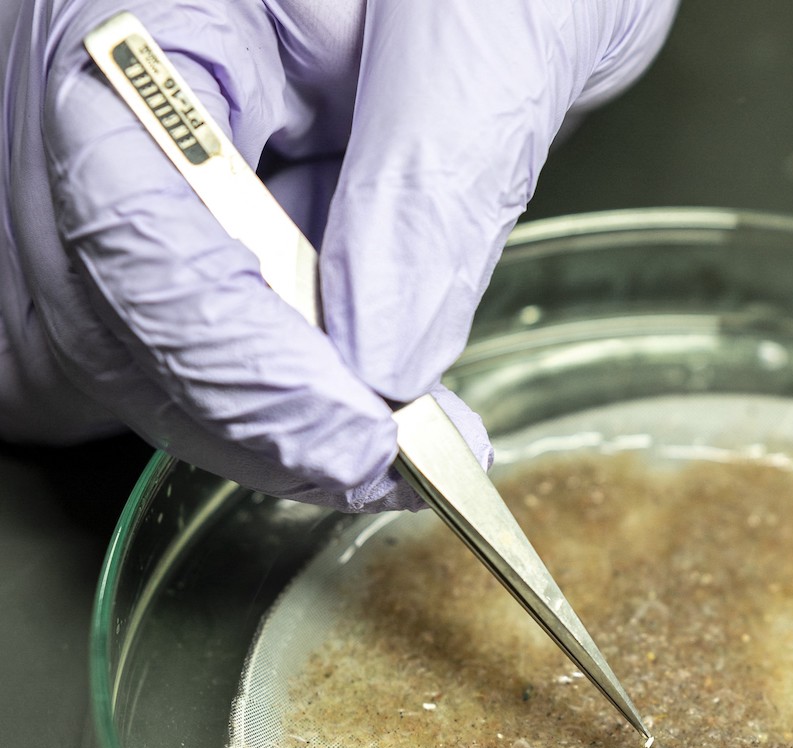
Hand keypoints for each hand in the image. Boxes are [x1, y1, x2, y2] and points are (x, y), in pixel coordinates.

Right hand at [0, 0, 675, 509]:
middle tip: (395, 460)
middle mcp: (115, 79)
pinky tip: (364, 403)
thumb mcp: (494, 26)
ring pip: (124, 340)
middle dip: (246, 405)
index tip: (355, 440)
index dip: (229, 353)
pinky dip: (269, 393)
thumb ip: (428, 185)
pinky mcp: (200, 209)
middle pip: (101, 298)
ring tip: (399, 439)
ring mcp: (147, 152)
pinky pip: (181, 336)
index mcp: (145, 0)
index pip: (124, 205)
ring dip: (255, 415)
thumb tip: (382, 360)